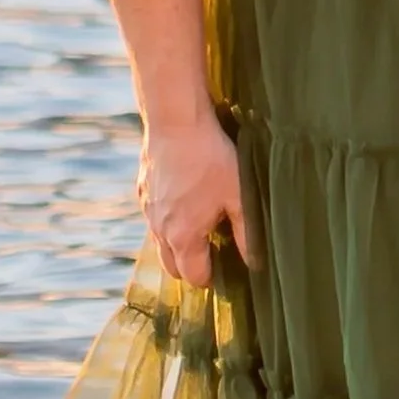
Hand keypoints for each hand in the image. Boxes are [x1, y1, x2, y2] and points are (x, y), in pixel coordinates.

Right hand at [139, 111, 246, 285]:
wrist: (175, 121)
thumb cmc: (211, 158)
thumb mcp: (239, 196)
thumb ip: (247, 234)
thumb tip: (255, 263)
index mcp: (183, 237)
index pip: (194, 277)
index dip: (211, 278)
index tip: (226, 267)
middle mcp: (159, 229)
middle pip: (172, 267)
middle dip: (191, 267)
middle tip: (214, 252)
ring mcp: (148, 210)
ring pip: (160, 242)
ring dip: (179, 243)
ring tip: (202, 225)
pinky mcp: (142, 191)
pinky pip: (154, 218)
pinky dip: (168, 220)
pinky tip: (187, 200)